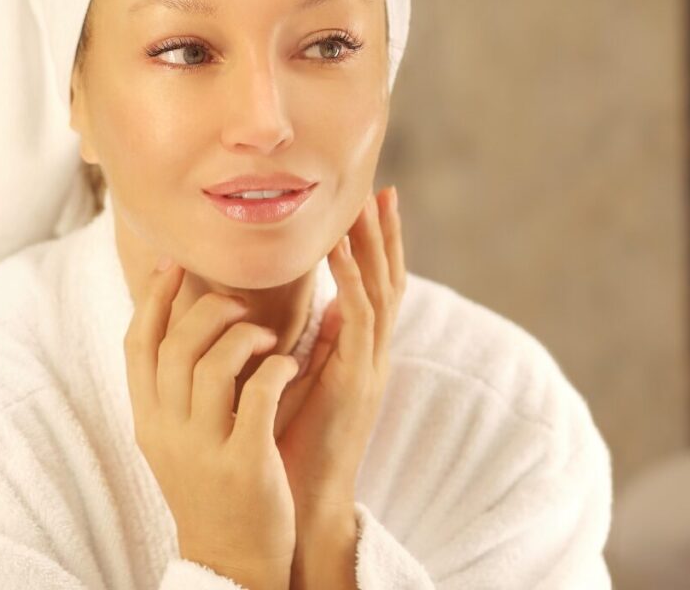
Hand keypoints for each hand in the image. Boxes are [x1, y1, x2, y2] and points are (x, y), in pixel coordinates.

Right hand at [124, 259, 300, 589]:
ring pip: (211, 364)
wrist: (231, 560)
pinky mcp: (245, 463)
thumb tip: (190, 317)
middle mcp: (168, 431)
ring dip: (245, 337)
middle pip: (175, 345)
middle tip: (241, 305)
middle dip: (209, 309)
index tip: (174, 261)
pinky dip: (277, 369)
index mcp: (148, 419)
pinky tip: (289, 365)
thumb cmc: (212, 482)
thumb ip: (178, 384)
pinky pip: (258, 396)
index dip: (152, 297)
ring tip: (268, 339)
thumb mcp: (178, 436)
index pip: (136, 345)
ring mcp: (204, 449)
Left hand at [274, 186, 405, 520]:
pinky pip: (360, 319)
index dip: (380, 245)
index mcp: (363, 351)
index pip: (379, 286)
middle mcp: (375, 353)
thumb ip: (325, 341)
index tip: (377, 203)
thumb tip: (330, 302)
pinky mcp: (357, 379)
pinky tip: (342, 251)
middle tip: (385, 190)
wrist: (304, 499)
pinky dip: (354, 280)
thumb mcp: (312, 379)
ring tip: (368, 205)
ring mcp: (371, 365)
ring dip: (375, 246)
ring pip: (382, 291)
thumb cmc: (299, 440)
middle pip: (390, 280)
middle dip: (388, 234)